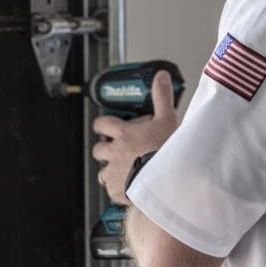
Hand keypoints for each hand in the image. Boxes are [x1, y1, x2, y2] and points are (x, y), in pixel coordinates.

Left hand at [91, 70, 179, 204]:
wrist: (165, 180)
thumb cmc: (165, 151)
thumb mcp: (167, 118)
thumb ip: (162, 96)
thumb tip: (161, 77)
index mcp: (123, 133)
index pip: (101, 124)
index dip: (102, 125)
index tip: (106, 126)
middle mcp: (114, 152)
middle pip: (98, 148)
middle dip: (104, 148)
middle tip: (116, 149)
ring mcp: (113, 172)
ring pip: (102, 170)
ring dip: (110, 169)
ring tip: (123, 170)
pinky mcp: (116, 190)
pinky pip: (111, 189)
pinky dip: (117, 188)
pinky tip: (128, 186)